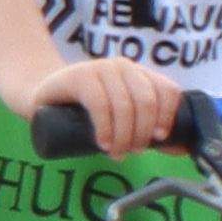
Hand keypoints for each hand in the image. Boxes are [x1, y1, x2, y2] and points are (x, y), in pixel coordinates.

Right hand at [31, 53, 201, 155]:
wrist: (41, 95)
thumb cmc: (84, 109)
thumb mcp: (118, 114)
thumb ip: (144, 126)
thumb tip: (180, 149)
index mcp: (140, 74)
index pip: (166, 90)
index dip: (167, 116)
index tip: (158, 139)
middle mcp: (123, 66)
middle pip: (146, 102)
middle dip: (142, 133)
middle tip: (132, 152)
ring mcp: (100, 68)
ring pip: (124, 106)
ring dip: (123, 136)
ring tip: (117, 154)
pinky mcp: (78, 76)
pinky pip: (100, 105)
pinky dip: (105, 128)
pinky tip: (104, 143)